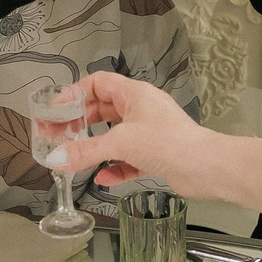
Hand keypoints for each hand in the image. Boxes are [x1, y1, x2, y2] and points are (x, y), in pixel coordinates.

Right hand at [55, 71, 211, 191]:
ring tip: (74, 156)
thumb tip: (57, 158)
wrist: (206, 168)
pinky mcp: (155, 155)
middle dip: (78, 122)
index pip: (98, 83)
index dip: (74, 93)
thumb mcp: (121, 142)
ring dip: (94, 146)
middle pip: (102, 109)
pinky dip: (114, 168)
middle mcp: (142, 110)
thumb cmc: (171, 142)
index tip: (55, 110)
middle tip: (57, 134)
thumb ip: (86, 150)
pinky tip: (103, 178)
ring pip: (114, 136)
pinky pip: (127, 159)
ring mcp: (149, 132)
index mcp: (135, 94)